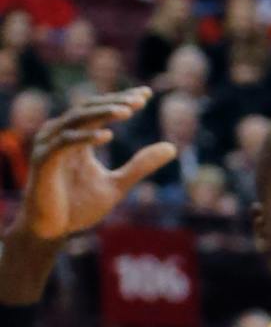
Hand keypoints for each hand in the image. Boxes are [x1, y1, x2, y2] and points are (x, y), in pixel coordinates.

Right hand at [15, 90, 167, 243]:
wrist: (51, 232)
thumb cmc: (78, 208)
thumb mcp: (117, 184)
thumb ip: (141, 165)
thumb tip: (173, 147)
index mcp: (78, 140)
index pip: (100, 110)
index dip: (122, 99)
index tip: (147, 94)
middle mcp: (61, 137)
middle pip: (89, 108)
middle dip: (115, 102)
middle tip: (141, 99)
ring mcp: (49, 147)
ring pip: (76, 119)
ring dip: (102, 112)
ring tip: (128, 111)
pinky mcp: (42, 162)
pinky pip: (63, 143)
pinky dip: (85, 136)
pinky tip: (108, 135)